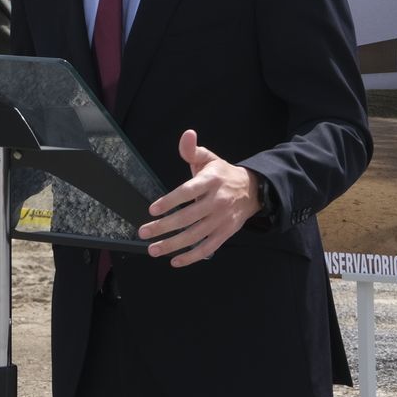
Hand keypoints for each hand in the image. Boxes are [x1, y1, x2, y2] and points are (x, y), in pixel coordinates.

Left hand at [136, 129, 262, 267]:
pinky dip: (191, 257)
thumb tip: (187, 135)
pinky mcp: (225, 233)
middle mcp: (217, 201)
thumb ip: (192, 150)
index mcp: (211, 180)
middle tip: (144, 232)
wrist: (252, 190)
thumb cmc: (222, 174)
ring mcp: (222, 219)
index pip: (188, 192)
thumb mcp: (208, 158)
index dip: (170, 201)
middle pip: (188, 217)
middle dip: (164, 227)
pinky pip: (207, 248)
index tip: (153, 210)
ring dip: (172, 245)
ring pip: (195, 235)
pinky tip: (175, 261)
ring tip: (153, 249)